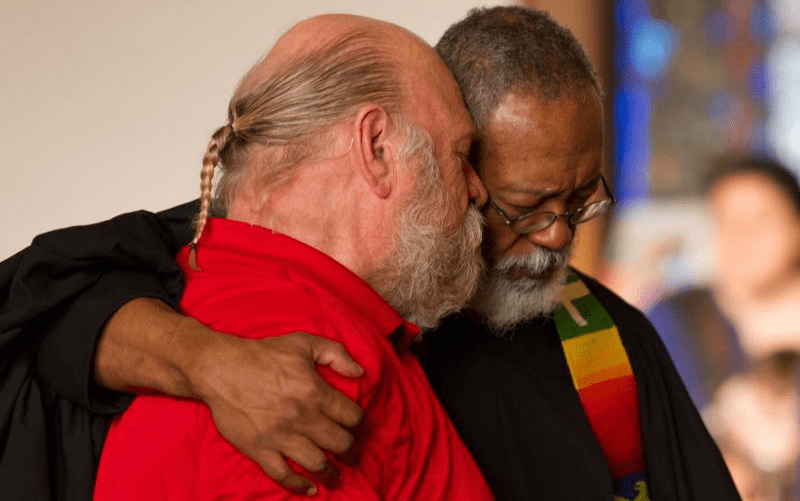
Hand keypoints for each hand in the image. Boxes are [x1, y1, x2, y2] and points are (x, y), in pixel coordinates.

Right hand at [191, 331, 363, 494]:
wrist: (220, 368)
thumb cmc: (263, 353)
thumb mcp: (304, 342)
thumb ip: (336, 354)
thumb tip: (360, 372)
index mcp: (315, 391)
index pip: (351, 416)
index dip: (357, 422)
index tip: (355, 425)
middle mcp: (301, 416)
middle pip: (339, 443)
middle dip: (350, 451)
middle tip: (351, 454)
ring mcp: (280, 436)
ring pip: (317, 464)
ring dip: (331, 474)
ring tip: (336, 477)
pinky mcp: (259, 449)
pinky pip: (283, 475)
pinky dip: (299, 485)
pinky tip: (309, 488)